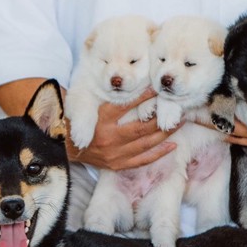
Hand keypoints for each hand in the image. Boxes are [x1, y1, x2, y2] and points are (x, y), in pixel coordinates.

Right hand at [66, 89, 181, 169]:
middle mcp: (108, 138)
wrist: (66, 148)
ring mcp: (114, 154)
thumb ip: (107, 96)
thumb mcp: (89, 105)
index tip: (156, 89)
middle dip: (161, 118)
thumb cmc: (80, 123)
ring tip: (179, 123)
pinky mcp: (118, 165)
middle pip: (140, 128)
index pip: (124, 106)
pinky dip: (158, 153)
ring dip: (165, 133)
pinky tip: (172, 145)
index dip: (142, 97)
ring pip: (145, 144)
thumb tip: (124, 81)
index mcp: (100, 120)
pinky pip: (142, 160)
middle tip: (176, 108)